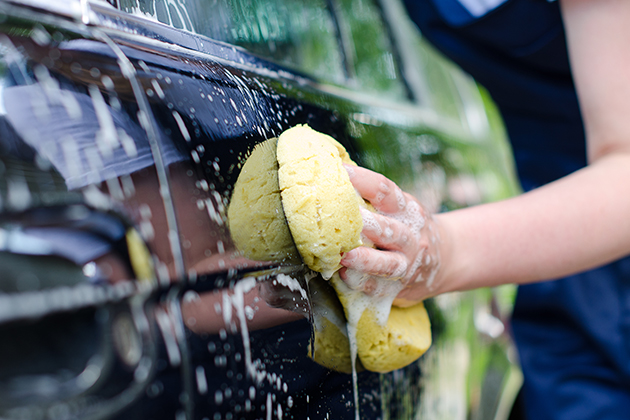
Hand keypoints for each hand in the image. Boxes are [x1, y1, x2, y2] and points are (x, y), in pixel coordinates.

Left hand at [339, 165, 441, 305]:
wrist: (446, 258)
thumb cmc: (409, 227)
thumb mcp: (400, 207)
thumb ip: (373, 196)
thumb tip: (335, 169)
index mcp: (405, 209)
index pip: (385, 191)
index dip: (363, 180)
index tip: (341, 172)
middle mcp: (409, 235)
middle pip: (389, 229)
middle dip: (367, 224)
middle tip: (345, 219)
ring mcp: (407, 263)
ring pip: (388, 263)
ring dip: (366, 259)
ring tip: (345, 256)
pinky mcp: (399, 287)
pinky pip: (381, 287)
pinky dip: (363, 283)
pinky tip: (346, 277)